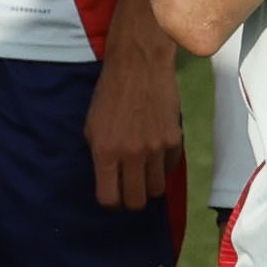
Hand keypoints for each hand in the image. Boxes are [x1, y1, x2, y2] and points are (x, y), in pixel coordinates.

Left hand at [85, 22, 184, 208]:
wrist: (139, 65)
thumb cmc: (109, 93)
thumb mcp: (92, 126)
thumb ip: (99, 156)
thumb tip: (109, 179)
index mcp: (105, 152)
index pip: (109, 198)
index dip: (111, 201)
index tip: (112, 194)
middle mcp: (131, 155)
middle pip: (136, 201)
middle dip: (131, 199)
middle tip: (130, 188)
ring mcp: (155, 149)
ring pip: (157, 189)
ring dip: (149, 184)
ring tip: (144, 171)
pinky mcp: (174, 139)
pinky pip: (171, 168)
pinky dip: (163, 166)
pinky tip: (156, 152)